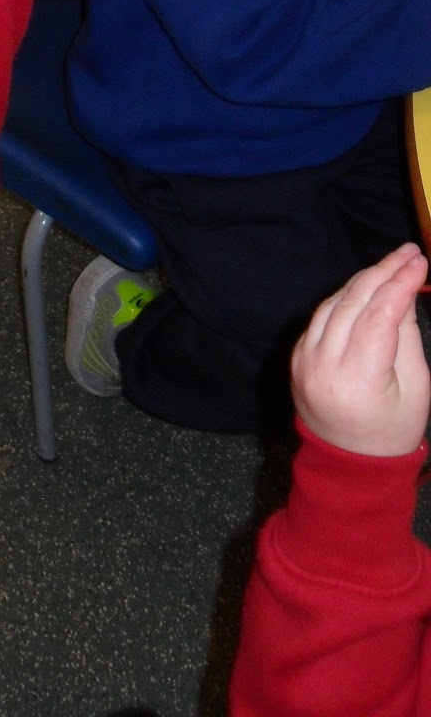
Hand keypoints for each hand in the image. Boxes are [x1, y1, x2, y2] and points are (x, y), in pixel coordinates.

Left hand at [291, 242, 430, 457]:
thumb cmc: (392, 429)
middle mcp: (323, 365)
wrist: (349, 463)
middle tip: (408, 253)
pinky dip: (344, 298)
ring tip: (391, 264)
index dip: (400, 283)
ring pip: (333, 304)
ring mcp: (304, 359)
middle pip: (352, 302)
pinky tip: (366, 287)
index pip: (379, 316)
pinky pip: (321, 317)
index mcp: (358, 379)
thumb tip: (404, 291)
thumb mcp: (416, 388)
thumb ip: (407, 336)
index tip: (420, 262)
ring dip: (362, 280)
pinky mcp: (297, 357)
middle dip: (382, 272)